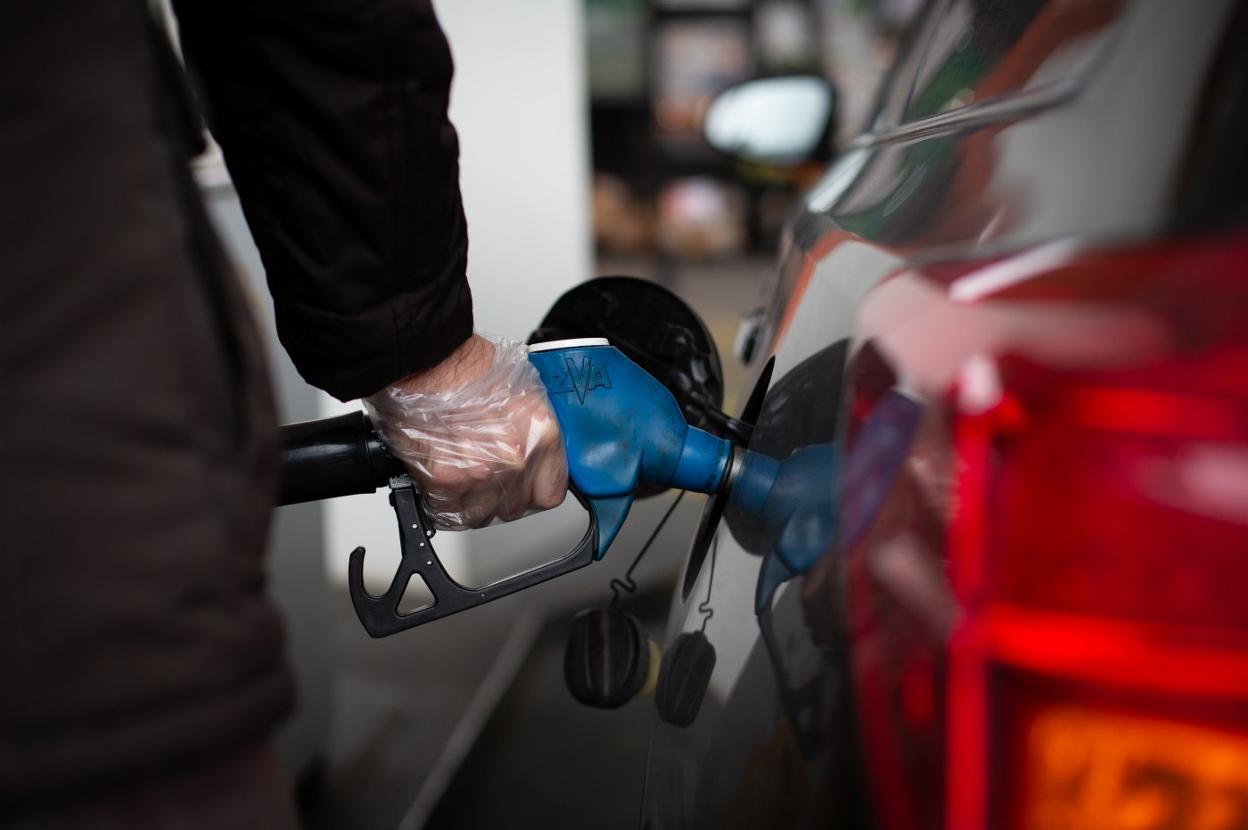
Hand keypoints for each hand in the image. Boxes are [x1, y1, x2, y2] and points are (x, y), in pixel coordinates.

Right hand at [364, 335, 567, 528]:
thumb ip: (530, 432)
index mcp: (542, 435)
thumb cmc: (467, 365)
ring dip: (467, 501)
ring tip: (457, 471)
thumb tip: (529, 452)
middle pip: (513, 507)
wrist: (427, 357)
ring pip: (479, 515)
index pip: (549, 493)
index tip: (521, 487)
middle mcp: (516, 459)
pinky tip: (439, 475)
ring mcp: (481, 473)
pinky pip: (446, 510)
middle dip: (496, 495)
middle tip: (480, 471)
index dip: (531, 492)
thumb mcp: (522, 392)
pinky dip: (440, 500)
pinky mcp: (445, 480)